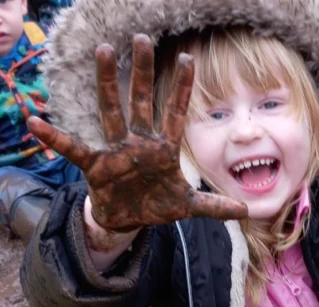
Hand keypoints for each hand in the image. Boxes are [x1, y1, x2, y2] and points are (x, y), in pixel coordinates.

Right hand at [27, 34, 246, 231]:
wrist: (130, 220)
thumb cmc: (157, 206)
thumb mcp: (189, 207)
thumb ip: (215, 206)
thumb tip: (246, 211)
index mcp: (163, 149)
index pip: (174, 113)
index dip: (182, 88)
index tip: (189, 59)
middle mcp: (139, 143)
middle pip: (141, 102)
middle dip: (142, 72)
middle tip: (142, 39)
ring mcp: (117, 151)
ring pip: (111, 112)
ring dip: (107, 84)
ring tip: (102, 50)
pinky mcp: (96, 165)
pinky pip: (73, 148)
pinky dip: (54, 138)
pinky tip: (35, 122)